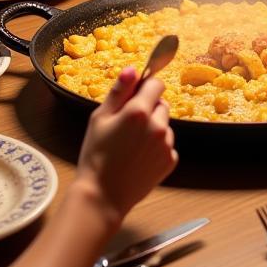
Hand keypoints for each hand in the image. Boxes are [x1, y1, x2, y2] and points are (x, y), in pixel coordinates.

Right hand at [75, 67, 177, 223]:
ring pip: (165, 124)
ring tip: (132, 145)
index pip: (156, 84)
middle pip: (161, 104)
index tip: (135, 97)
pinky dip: (157, 147)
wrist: (103, 196)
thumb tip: (133, 69)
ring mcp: (166, 145)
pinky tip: (139, 158)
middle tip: (127, 126)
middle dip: (148, 109)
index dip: (145, 88)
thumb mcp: (99, 118)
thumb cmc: (96, 155)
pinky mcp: (170, 161)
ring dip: (154, 128)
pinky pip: (167, 144)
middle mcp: (158, 126)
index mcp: (139, 111)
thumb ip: (119, 91)